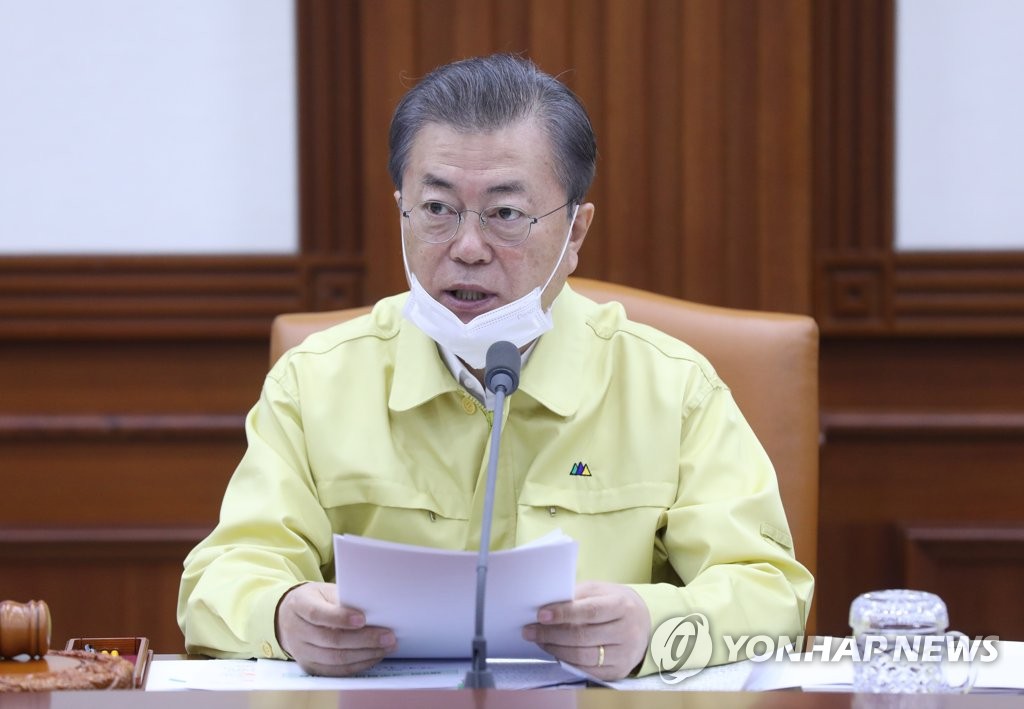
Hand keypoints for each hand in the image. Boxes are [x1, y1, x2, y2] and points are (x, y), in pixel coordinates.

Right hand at [275, 582, 396, 675]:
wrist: (288, 617)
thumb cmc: (315, 600)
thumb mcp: (324, 591)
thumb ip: (343, 600)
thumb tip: (373, 609)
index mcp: (299, 606)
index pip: (318, 614)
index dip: (340, 618)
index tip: (363, 618)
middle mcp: (297, 631)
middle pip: (331, 640)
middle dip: (363, 640)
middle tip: (388, 637)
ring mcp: (301, 652)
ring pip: (335, 659)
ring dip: (365, 655)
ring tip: (387, 648)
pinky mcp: (309, 667)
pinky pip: (336, 671)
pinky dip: (358, 665)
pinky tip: (374, 656)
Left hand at [522, 581, 649, 679]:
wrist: (643, 622)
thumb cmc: (614, 603)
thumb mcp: (599, 591)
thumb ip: (576, 596)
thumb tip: (547, 605)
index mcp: (622, 605)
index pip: (589, 611)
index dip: (563, 613)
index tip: (541, 614)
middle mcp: (627, 631)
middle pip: (583, 636)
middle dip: (551, 634)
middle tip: (530, 630)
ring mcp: (624, 653)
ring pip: (583, 656)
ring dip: (555, 649)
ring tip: (539, 640)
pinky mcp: (619, 670)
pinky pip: (587, 670)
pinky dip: (567, 661)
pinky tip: (555, 652)